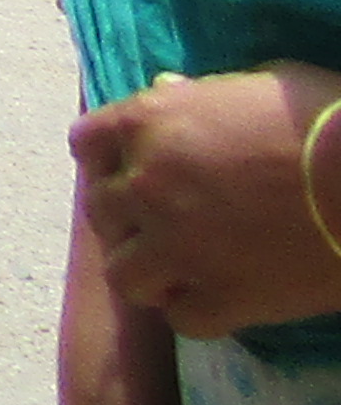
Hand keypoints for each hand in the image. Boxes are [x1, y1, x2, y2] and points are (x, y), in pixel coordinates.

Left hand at [81, 65, 340, 338]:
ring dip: (148, 272)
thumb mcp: (253, 86)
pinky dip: (196, 311)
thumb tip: (169, 92)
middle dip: (127, 218)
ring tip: (180, 269)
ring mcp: (179, 247)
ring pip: (125, 275)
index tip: (130, 168)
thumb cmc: (323, 119)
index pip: (87, 143)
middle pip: (102, 212)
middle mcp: (147, 185)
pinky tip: (220, 299)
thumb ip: (197, 98)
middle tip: (162, 223)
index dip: (108, 159)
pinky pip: (182, 319)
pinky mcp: (223, 299)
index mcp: (150, 122)